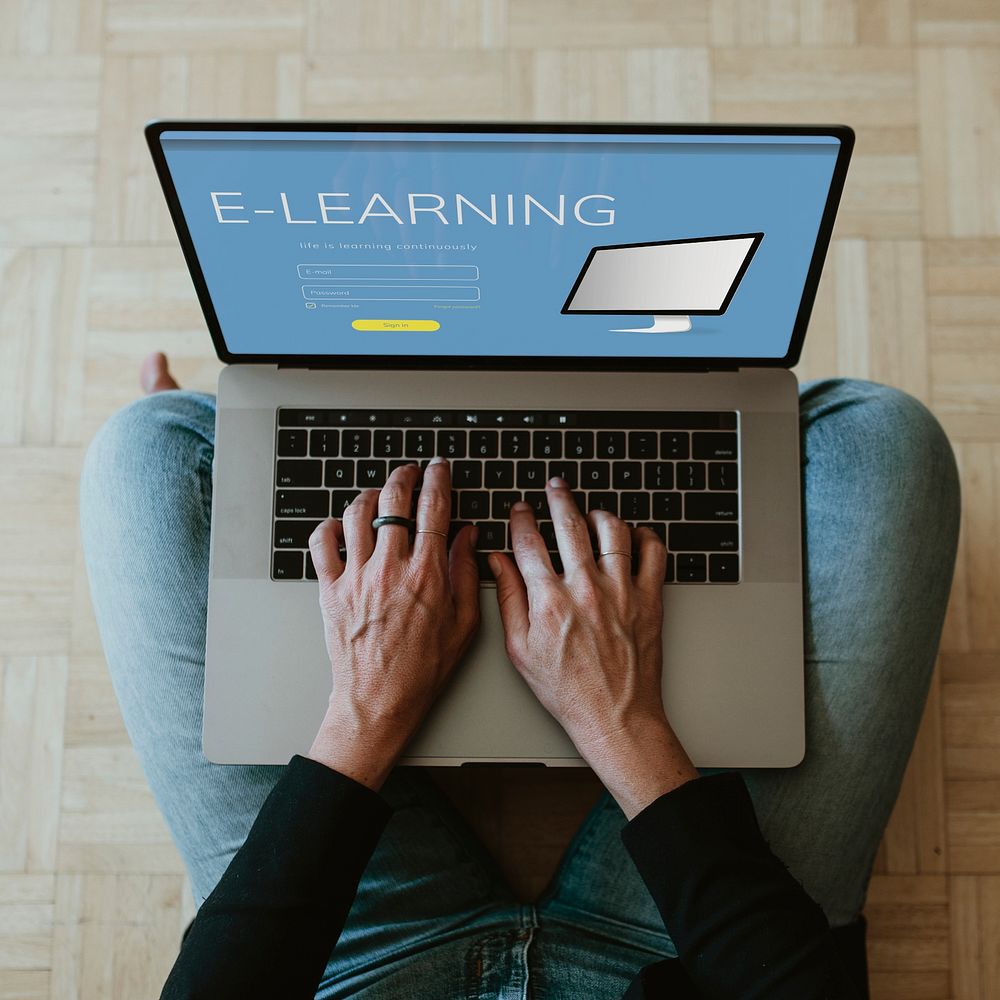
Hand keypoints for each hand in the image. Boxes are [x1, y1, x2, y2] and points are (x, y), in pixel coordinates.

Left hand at [306, 459, 479, 789]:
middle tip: (410, 471)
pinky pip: (322, 543)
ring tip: (378, 494)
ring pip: (358, 513)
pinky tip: (342, 526)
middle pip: (394, 501)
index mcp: (427, 575)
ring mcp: (356, 577)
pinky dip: (330, 526)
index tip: (439, 468)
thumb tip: (467, 535)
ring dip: (370, 495)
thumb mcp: (463, 625)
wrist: (377, 702)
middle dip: (404, 476)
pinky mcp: (330, 590)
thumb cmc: (422, 671)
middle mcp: (390, 568)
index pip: (433, 509)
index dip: (438, 480)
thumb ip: (466, 574)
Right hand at [490, 478, 698, 818]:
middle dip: (558, 497)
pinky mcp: (649, 599)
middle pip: (569, 524)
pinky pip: (652, 551)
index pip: (528, 542)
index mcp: (549, 601)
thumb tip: (497, 562)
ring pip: (613, 530)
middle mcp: (586, 589)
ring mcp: (621, 591)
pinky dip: (643, 535)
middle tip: (555, 486)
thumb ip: (508, 599)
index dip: (520, 519)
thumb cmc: (567, 690)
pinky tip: (632, 534)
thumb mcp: (520, 649)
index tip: (519, 509)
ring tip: (591, 511)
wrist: (615, 716)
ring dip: (599, 513)